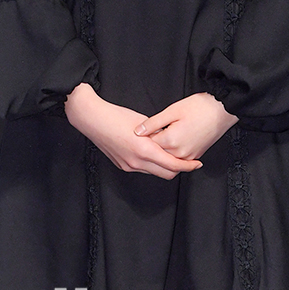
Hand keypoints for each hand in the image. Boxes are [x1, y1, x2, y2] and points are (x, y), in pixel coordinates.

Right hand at [64, 83, 202, 179]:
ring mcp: (128, 166)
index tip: (197, 163)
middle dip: (179, 169)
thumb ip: (158, 134)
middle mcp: (137, 162)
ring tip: (170, 154)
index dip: (188, 166)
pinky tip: (153, 153)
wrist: (92, 119)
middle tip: (187, 160)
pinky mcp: (122, 165)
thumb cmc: (116, 115)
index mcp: (144, 149)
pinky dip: (152, 164)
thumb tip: (170, 139)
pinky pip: (143, 169)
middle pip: (167, 174)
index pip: (173, 165)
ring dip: (165, 166)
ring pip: (155, 172)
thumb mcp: (143, 122)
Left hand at [134, 92, 238, 160]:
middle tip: (152, 131)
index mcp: (171, 141)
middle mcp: (180, 153)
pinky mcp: (195, 156)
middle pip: (157, 154)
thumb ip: (154, 122)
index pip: (149, 144)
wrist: (223, 110)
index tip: (143, 129)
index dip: (144, 136)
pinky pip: (179, 159)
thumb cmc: (201, 107)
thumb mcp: (173, 110)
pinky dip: (173, 152)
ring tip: (164, 133)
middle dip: (152, 144)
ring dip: (162, 149)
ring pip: (168, 158)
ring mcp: (189, 157)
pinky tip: (174, 139)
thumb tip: (138, 131)